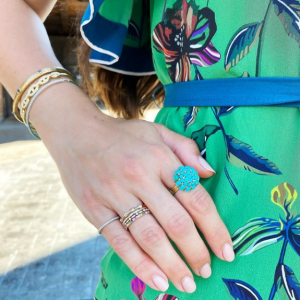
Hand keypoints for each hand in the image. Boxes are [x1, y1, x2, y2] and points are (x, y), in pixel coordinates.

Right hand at [30, 83, 234, 293]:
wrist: (77, 134)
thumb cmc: (123, 135)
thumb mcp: (158, 131)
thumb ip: (186, 148)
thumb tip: (209, 173)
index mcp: (159, 158)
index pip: (195, 198)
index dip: (215, 228)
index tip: (226, 250)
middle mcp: (139, 177)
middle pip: (176, 223)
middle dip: (197, 252)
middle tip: (207, 271)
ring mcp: (115, 194)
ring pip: (149, 237)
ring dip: (172, 265)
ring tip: (187, 283)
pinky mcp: (94, 209)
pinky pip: (119, 242)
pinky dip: (139, 264)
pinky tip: (157, 280)